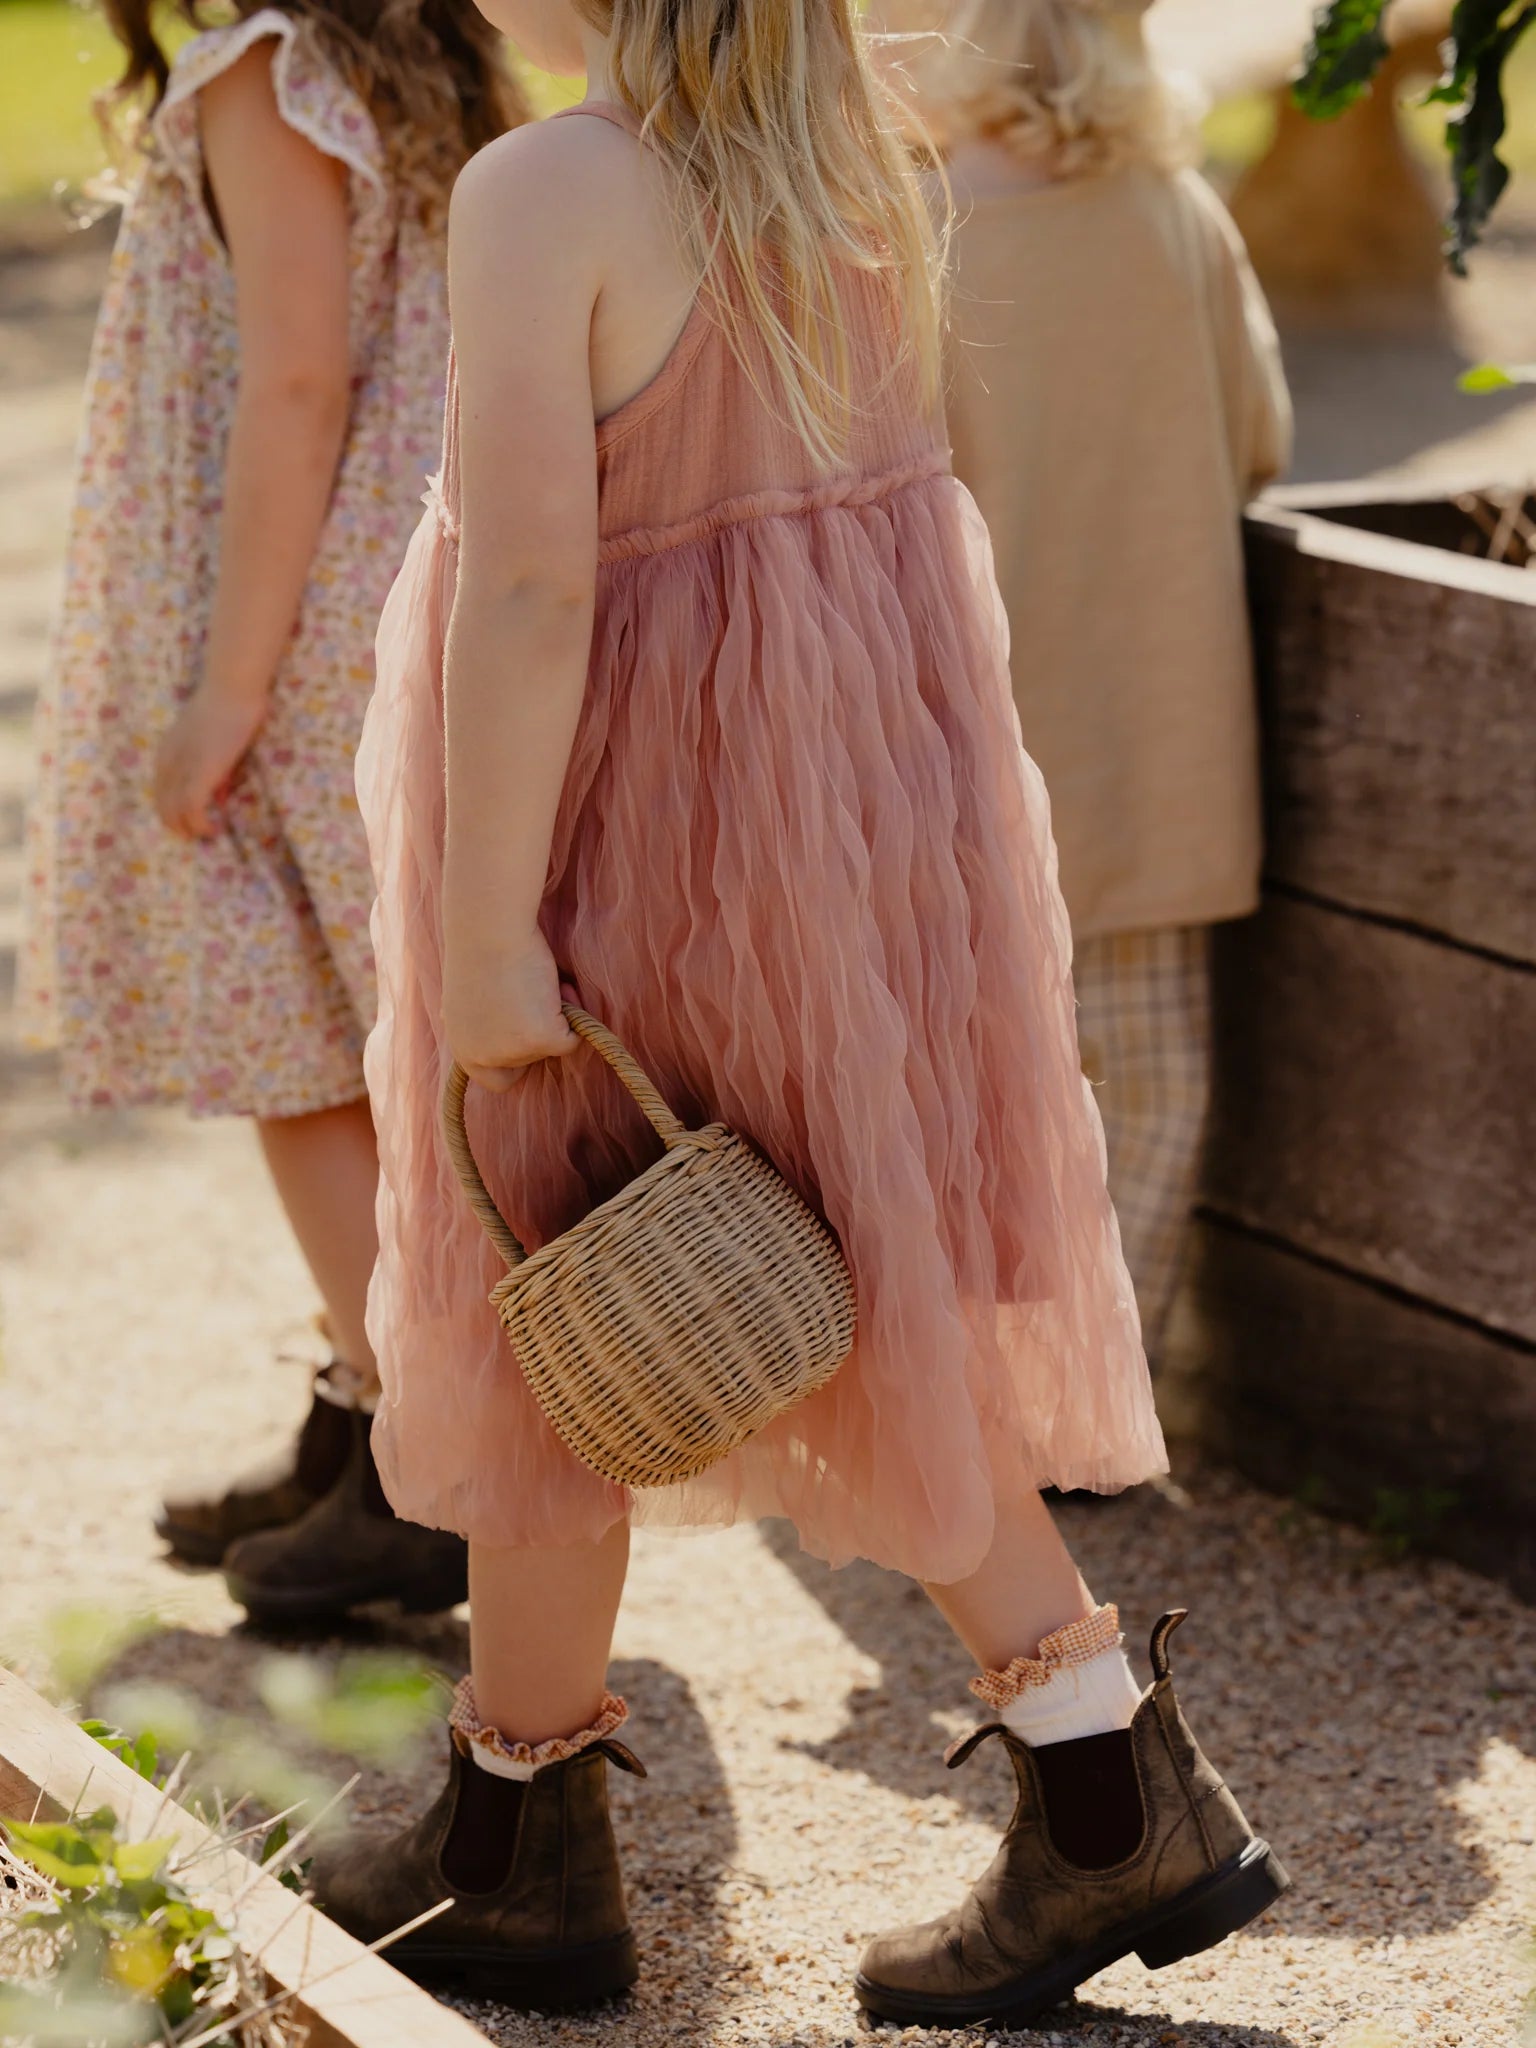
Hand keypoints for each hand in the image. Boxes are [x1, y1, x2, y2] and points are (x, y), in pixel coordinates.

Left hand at [153, 689, 267, 838]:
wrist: (231, 687)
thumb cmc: (226, 705)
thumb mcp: (212, 739)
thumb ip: (214, 767)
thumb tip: (219, 794)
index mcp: (167, 752)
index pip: (160, 792)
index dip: (173, 812)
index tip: (193, 821)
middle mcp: (168, 762)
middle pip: (163, 806)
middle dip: (179, 825)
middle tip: (200, 834)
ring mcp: (184, 767)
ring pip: (174, 812)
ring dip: (189, 828)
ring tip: (207, 833)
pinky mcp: (202, 771)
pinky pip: (192, 808)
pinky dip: (199, 823)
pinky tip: (212, 828)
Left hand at [443, 928, 578, 1092]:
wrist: (490, 927)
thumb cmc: (483, 949)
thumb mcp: (470, 998)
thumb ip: (481, 1022)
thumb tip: (498, 1023)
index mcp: (463, 1048)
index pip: (495, 1081)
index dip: (515, 1061)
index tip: (524, 1035)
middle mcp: (483, 1056)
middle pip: (530, 1062)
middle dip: (538, 1033)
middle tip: (532, 997)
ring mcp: (512, 1050)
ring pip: (552, 1048)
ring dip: (555, 1018)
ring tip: (539, 983)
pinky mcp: (541, 1039)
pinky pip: (572, 1040)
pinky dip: (574, 1016)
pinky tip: (559, 988)